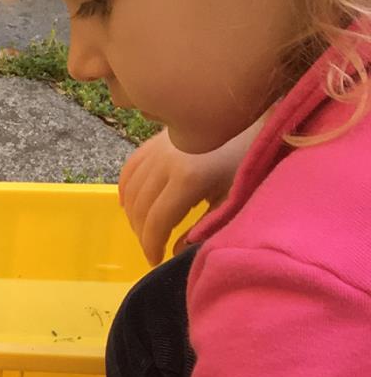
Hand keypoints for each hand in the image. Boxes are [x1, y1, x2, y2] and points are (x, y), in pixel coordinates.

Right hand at [117, 126, 255, 264]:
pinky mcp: (156, 140)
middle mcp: (166, 163)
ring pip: (131, 190)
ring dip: (133, 216)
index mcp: (188, 179)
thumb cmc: (249, 159)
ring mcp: (158, 149)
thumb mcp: (232, 198)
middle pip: (140, 208)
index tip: (155, 260)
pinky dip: (125, 189)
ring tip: (145, 230)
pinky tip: (129, 204)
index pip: (157, 221)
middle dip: (142, 234)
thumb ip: (205, 226)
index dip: (151, 245)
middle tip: (152, 248)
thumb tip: (178, 250)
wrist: (251, 115)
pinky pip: (129, 168)